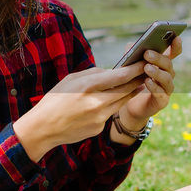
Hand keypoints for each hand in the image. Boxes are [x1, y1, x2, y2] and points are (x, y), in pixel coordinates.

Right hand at [13, 62, 146, 159]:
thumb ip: (94, 74)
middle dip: (138, 79)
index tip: (144, 62)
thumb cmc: (55, 99)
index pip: (119, 76)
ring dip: (130, 92)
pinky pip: (110, 113)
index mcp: (88, 86)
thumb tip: (112, 72)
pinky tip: (109, 101)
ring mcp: (99, 117)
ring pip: (122, 102)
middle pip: (126, 89)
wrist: (43, 128)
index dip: (135, 69)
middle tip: (147, 71)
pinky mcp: (99, 128)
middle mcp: (96, 103)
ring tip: (137, 83)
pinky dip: (112, 106)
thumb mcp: (71, 79)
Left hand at [116, 35, 181, 130]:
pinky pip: (161, 93)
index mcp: (162, 64)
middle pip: (168, 64)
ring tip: (147, 68)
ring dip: (157, 72)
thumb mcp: (130, 66)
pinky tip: (147, 82)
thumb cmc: (132, 82)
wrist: (130, 106)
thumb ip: (132, 55)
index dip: (176, 46)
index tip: (176, 37)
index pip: (173, 53)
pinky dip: (154, 86)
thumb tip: (130, 46)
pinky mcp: (162, 100)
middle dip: (159, 58)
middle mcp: (168, 74)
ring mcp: (166, 88)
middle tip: (147, 53)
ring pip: (167, 78)